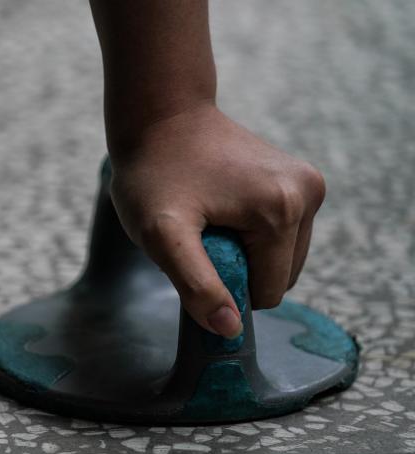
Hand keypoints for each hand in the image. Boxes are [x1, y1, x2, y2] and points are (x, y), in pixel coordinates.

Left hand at [108, 104, 325, 337]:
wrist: (160, 117)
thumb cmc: (153, 175)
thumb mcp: (161, 235)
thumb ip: (196, 284)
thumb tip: (230, 328)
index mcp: (283, 211)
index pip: (266, 293)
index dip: (224, 286)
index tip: (195, 253)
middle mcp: (308, 194)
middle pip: (279, 276)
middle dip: (237, 268)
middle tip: (199, 234)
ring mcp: (309, 184)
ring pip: (282, 258)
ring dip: (244, 253)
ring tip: (208, 218)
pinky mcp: (302, 180)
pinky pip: (281, 235)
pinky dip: (252, 234)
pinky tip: (221, 208)